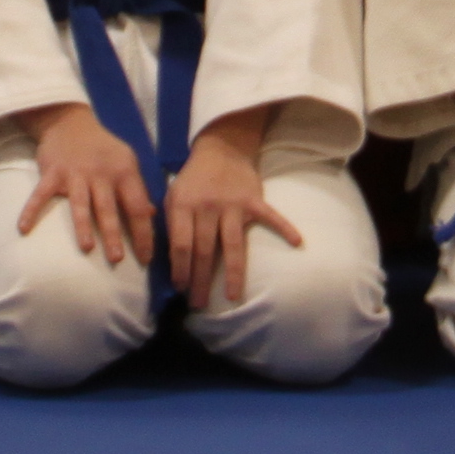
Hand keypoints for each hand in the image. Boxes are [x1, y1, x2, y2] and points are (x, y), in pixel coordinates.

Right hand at [19, 104, 158, 268]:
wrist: (70, 121)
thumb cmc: (103, 149)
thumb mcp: (126, 162)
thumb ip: (136, 189)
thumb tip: (150, 214)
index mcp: (124, 172)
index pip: (137, 206)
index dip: (143, 233)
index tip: (146, 258)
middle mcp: (100, 173)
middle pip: (108, 208)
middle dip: (113, 235)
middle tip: (117, 259)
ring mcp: (75, 173)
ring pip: (80, 204)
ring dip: (83, 226)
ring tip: (86, 248)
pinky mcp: (52, 172)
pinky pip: (40, 194)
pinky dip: (31, 210)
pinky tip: (24, 228)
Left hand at [167, 124, 301, 307]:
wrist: (221, 149)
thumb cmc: (193, 179)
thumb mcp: (172, 195)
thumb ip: (167, 223)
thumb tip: (157, 255)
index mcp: (184, 206)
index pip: (181, 244)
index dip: (180, 269)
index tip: (180, 288)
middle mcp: (208, 207)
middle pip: (205, 251)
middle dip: (201, 280)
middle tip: (198, 304)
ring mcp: (233, 205)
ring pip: (233, 245)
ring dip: (233, 274)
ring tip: (233, 297)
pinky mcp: (254, 201)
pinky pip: (271, 217)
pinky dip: (285, 228)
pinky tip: (297, 242)